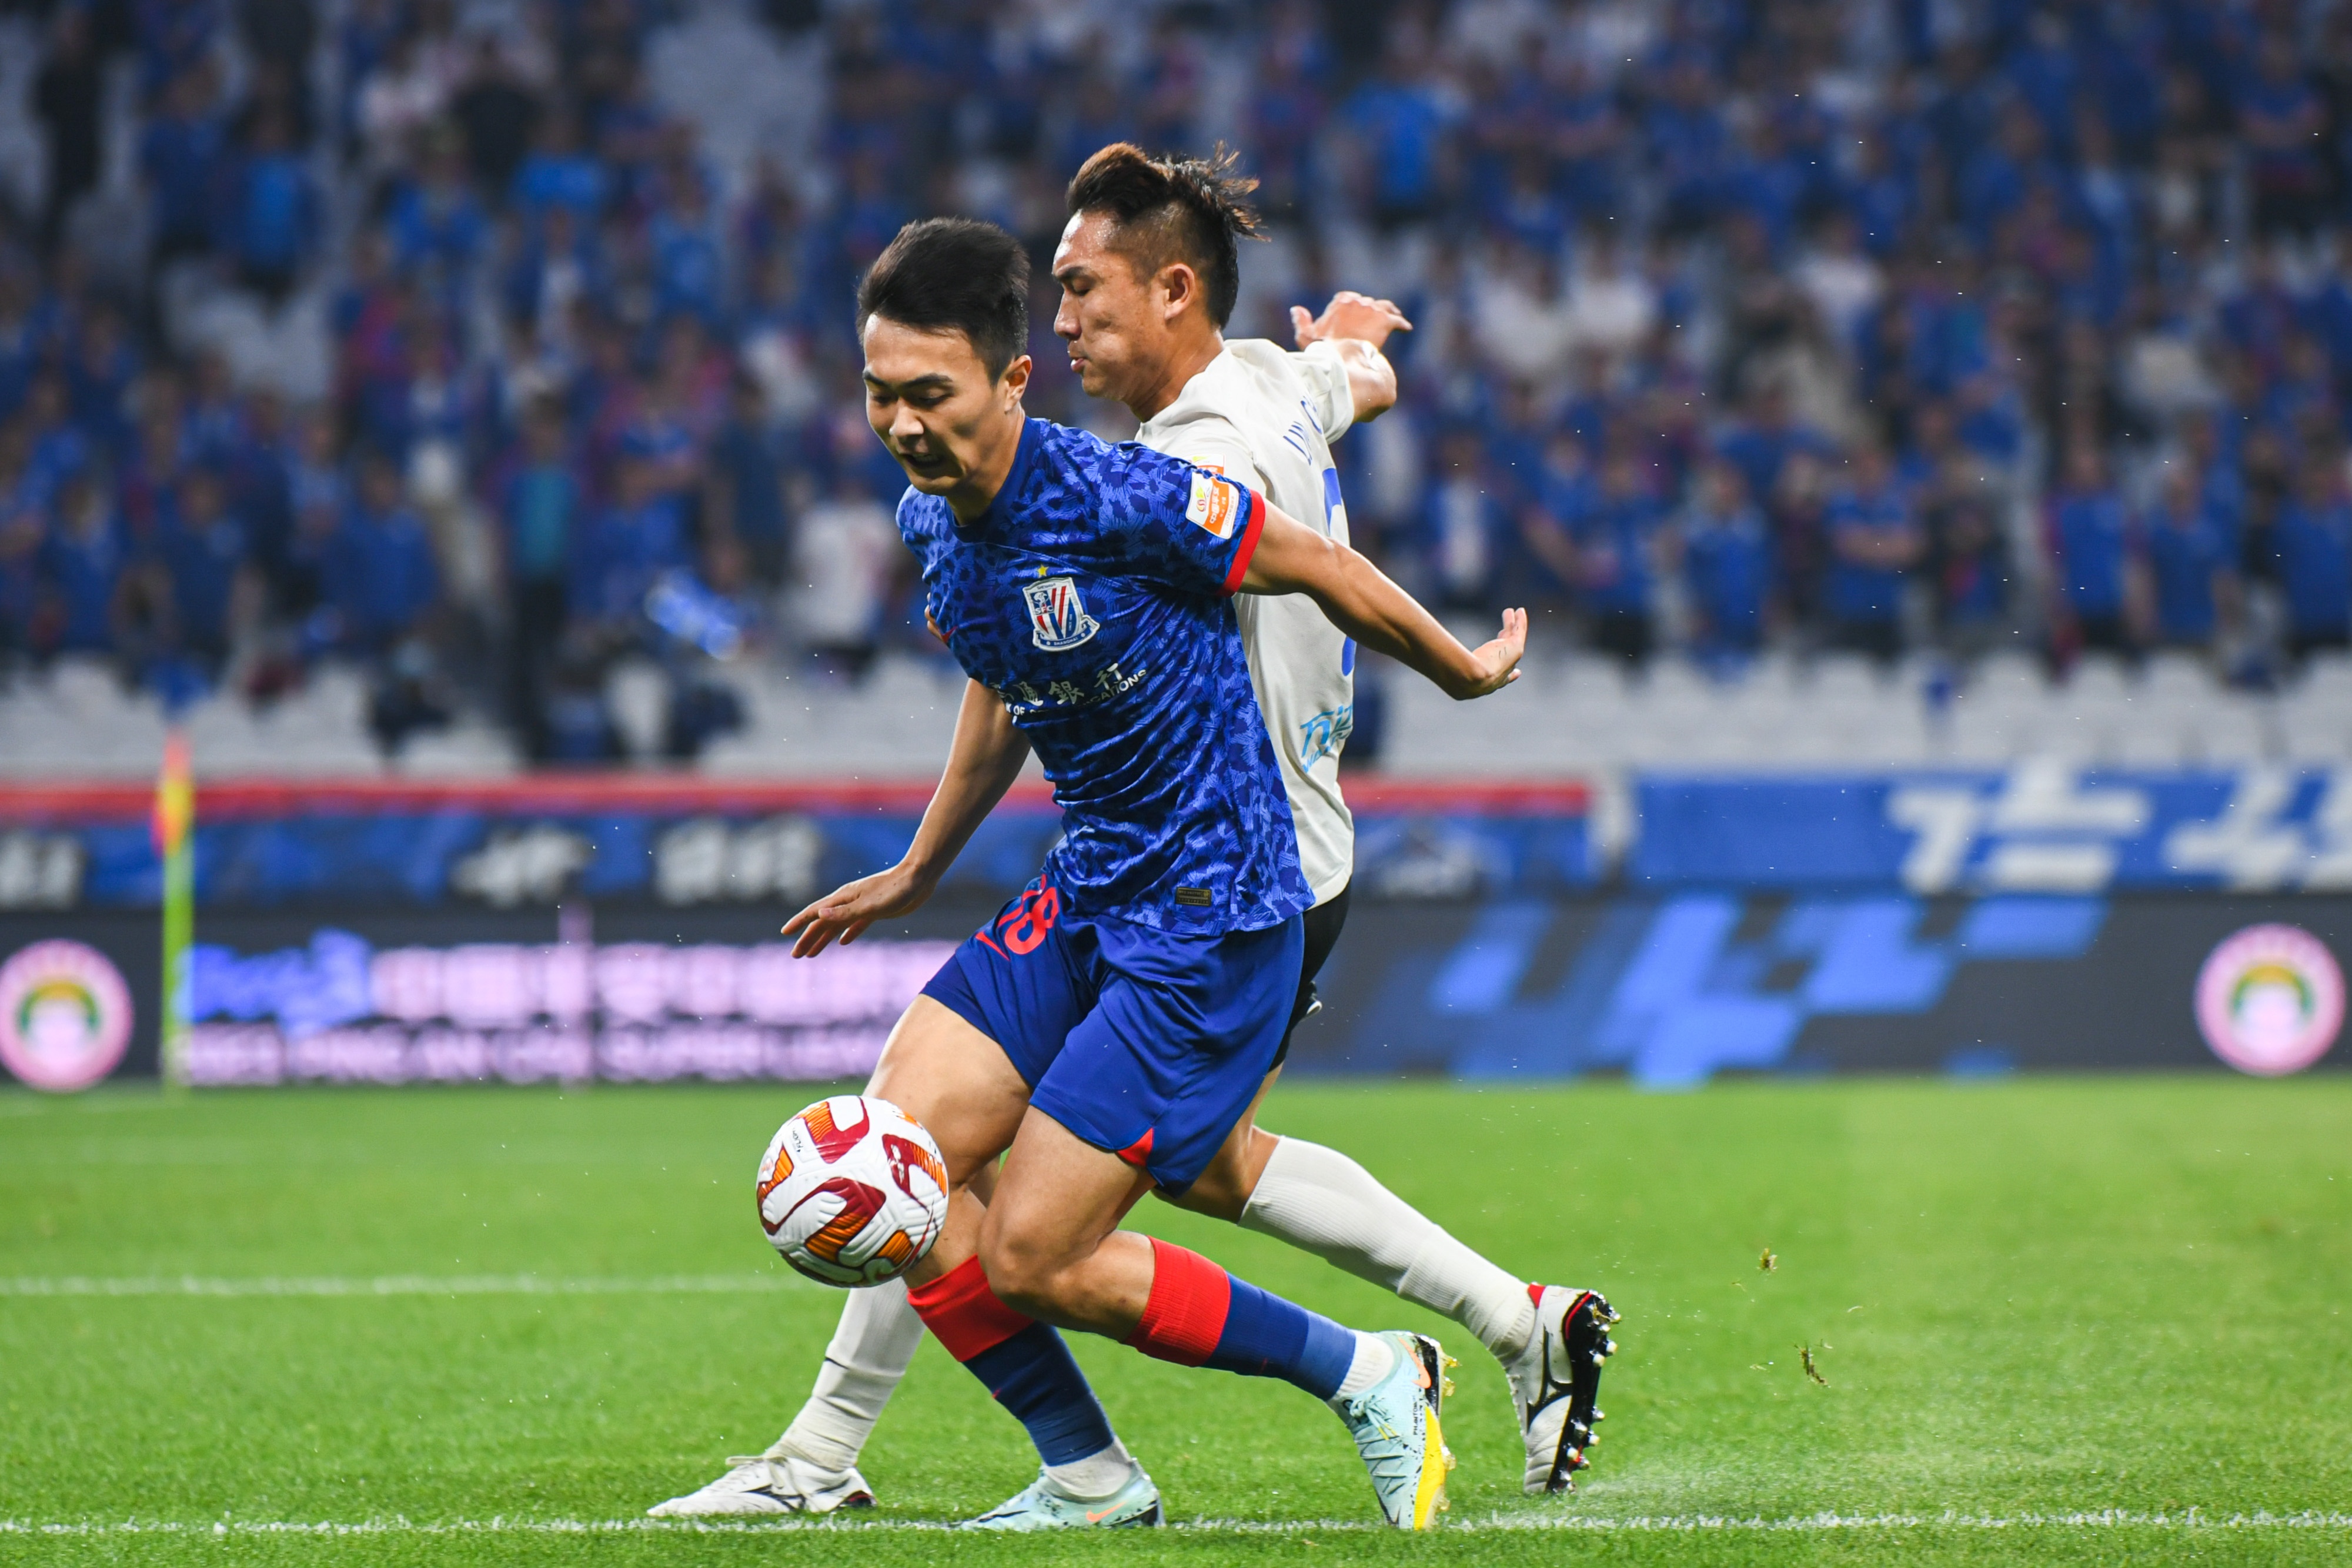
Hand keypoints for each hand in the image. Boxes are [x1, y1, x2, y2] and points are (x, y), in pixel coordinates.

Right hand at [781, 862, 934, 956]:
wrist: (920, 877)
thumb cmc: (897, 889)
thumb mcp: (870, 905)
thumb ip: (845, 912)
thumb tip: (819, 914)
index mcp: (844, 898)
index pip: (815, 912)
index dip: (799, 922)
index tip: (785, 932)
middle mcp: (849, 902)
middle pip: (823, 922)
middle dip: (807, 938)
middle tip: (795, 955)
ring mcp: (862, 906)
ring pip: (837, 925)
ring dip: (823, 939)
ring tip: (812, 954)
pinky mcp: (876, 911)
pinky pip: (855, 925)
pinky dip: (847, 933)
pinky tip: (844, 943)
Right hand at [1291, 290, 1412, 350]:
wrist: (1341, 358)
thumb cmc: (1322, 350)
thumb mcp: (1306, 336)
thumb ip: (1302, 322)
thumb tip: (1296, 308)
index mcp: (1340, 301)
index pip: (1351, 298)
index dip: (1356, 306)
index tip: (1358, 314)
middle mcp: (1357, 301)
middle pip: (1369, 304)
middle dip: (1373, 311)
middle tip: (1378, 320)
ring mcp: (1372, 309)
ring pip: (1385, 308)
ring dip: (1389, 312)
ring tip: (1395, 318)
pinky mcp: (1385, 321)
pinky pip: (1397, 321)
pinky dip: (1402, 324)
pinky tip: (1406, 328)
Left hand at [1447, 607, 1526, 699]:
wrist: (1470, 679)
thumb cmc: (1456, 676)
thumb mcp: (1446, 668)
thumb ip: (1439, 660)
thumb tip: (1420, 653)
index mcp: (1487, 679)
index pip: (1499, 676)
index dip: (1505, 672)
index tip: (1515, 671)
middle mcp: (1501, 671)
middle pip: (1505, 651)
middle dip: (1507, 639)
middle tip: (1507, 630)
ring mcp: (1509, 660)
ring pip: (1513, 638)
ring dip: (1513, 625)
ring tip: (1513, 613)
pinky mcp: (1515, 649)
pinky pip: (1520, 632)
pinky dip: (1521, 621)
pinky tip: (1520, 611)